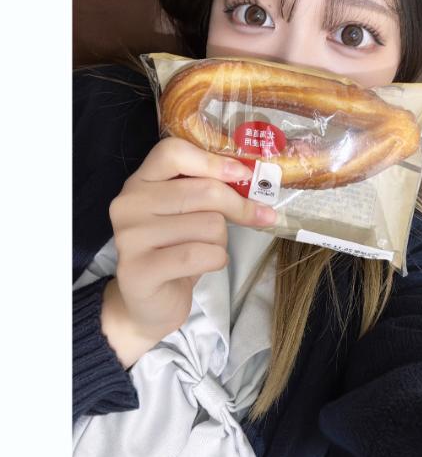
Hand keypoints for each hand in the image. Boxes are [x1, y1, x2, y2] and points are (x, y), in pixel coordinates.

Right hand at [107, 136, 276, 343]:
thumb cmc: (176, 251)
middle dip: (238, 208)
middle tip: (257, 217)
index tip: (242, 174)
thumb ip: (208, 191)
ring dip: (222, 241)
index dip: (212, 161)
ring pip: (208, 224)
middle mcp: (129, 203)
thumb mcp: (189, 214)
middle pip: (203, 191)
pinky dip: (216, 259)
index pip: (173, 152)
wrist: (149, 304)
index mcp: (140, 181)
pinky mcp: (139, 269)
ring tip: (208, 250)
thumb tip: (256, 181)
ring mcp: (130, 236)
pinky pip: (199, 254)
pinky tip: (206, 264)